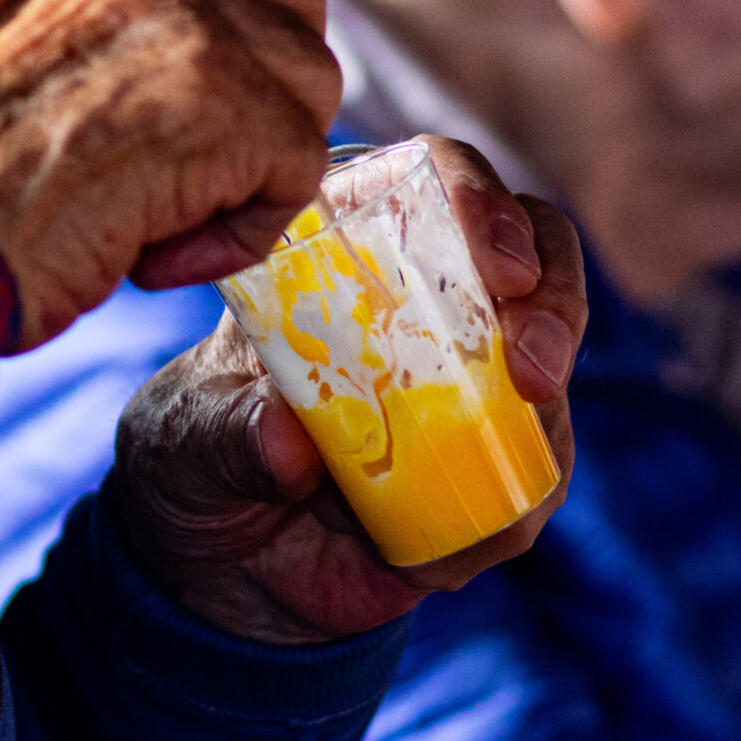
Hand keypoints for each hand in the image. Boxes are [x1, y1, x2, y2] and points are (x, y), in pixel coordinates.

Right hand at [0, 0, 341, 348]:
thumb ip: (35, 6)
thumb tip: (113, 55)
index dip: (205, 7)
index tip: (169, 81)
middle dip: (264, 60)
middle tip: (199, 143)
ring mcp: (177, 3)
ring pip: (303, 70)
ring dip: (251, 154)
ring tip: (154, 216)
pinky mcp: (226, 95)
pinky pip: (297, 161)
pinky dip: (241, 226)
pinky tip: (153, 256)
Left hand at [107, 137, 585, 642]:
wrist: (211, 560)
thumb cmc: (191, 453)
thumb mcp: (189, 432)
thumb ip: (230, 430)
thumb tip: (290, 442)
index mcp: (347, 249)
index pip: (432, 181)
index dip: (477, 201)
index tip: (497, 264)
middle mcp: (424, 300)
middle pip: (532, 254)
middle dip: (551, 295)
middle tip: (530, 359)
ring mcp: (468, 382)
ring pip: (550, 359)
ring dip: (547, 404)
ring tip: (511, 437)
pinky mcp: (489, 467)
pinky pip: (535, 475)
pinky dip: (517, 503)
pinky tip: (462, 536)